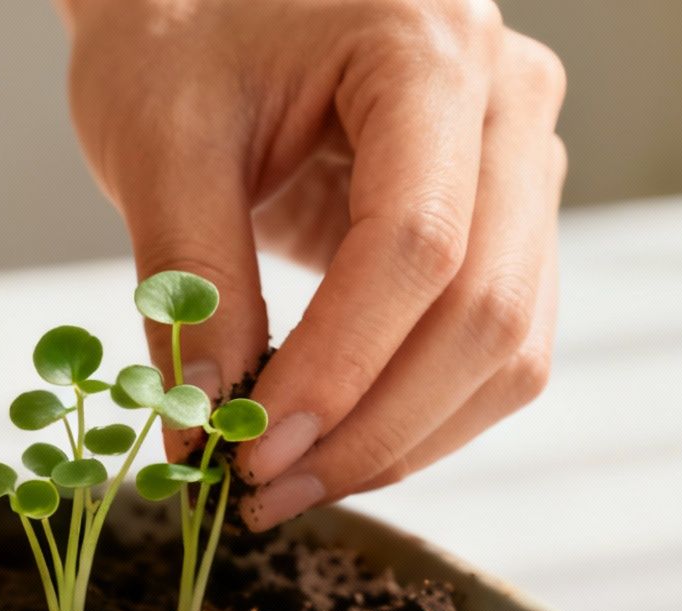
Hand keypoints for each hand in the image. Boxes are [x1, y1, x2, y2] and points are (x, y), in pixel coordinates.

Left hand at [62, 0, 566, 526]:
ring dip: (405, 440)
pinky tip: (333, 444)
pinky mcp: (509, 219)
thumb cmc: (178, 28)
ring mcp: (524, 159)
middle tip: (265, 493)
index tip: (253, 448)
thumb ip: (188, 278)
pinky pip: (497, 346)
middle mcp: (508, 98)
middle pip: (487, 309)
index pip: (416, 243)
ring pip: (512, 347)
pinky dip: (421, 414)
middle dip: (375, 428)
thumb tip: (209, 424)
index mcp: (427, 48)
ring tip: (290, 484)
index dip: (340, 367)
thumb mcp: (157, 136)